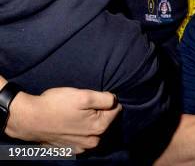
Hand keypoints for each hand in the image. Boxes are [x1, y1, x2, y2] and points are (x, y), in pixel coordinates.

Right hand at [6, 88, 120, 152]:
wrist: (29, 119)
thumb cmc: (55, 105)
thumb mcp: (83, 96)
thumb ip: (105, 98)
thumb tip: (114, 100)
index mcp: (99, 127)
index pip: (115, 109)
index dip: (104, 100)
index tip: (90, 99)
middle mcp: (93, 141)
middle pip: (105, 120)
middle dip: (97, 111)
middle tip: (79, 106)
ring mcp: (81, 147)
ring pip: (93, 128)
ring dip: (88, 120)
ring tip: (72, 115)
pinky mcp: (71, 149)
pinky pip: (82, 136)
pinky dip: (78, 129)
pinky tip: (67, 123)